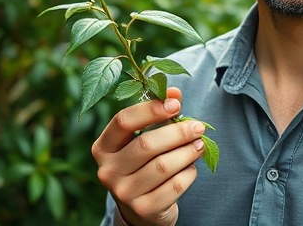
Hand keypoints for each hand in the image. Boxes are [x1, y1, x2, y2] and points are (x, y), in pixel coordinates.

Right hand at [92, 87, 205, 225]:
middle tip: (198, 127)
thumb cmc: (143, 164)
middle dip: (177, 132)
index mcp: (102, 147)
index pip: (123, 121)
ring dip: (187, 152)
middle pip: (146, 144)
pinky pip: (174, 186)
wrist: (142, 210)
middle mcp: (107, 171)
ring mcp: (123, 193)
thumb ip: (158, 113)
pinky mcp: (143, 209)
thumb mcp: (144, 137)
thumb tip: (175, 92)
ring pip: (163, 166)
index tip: (175, 104)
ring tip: (200, 144)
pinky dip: (188, 173)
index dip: (150, 109)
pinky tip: (192, 167)